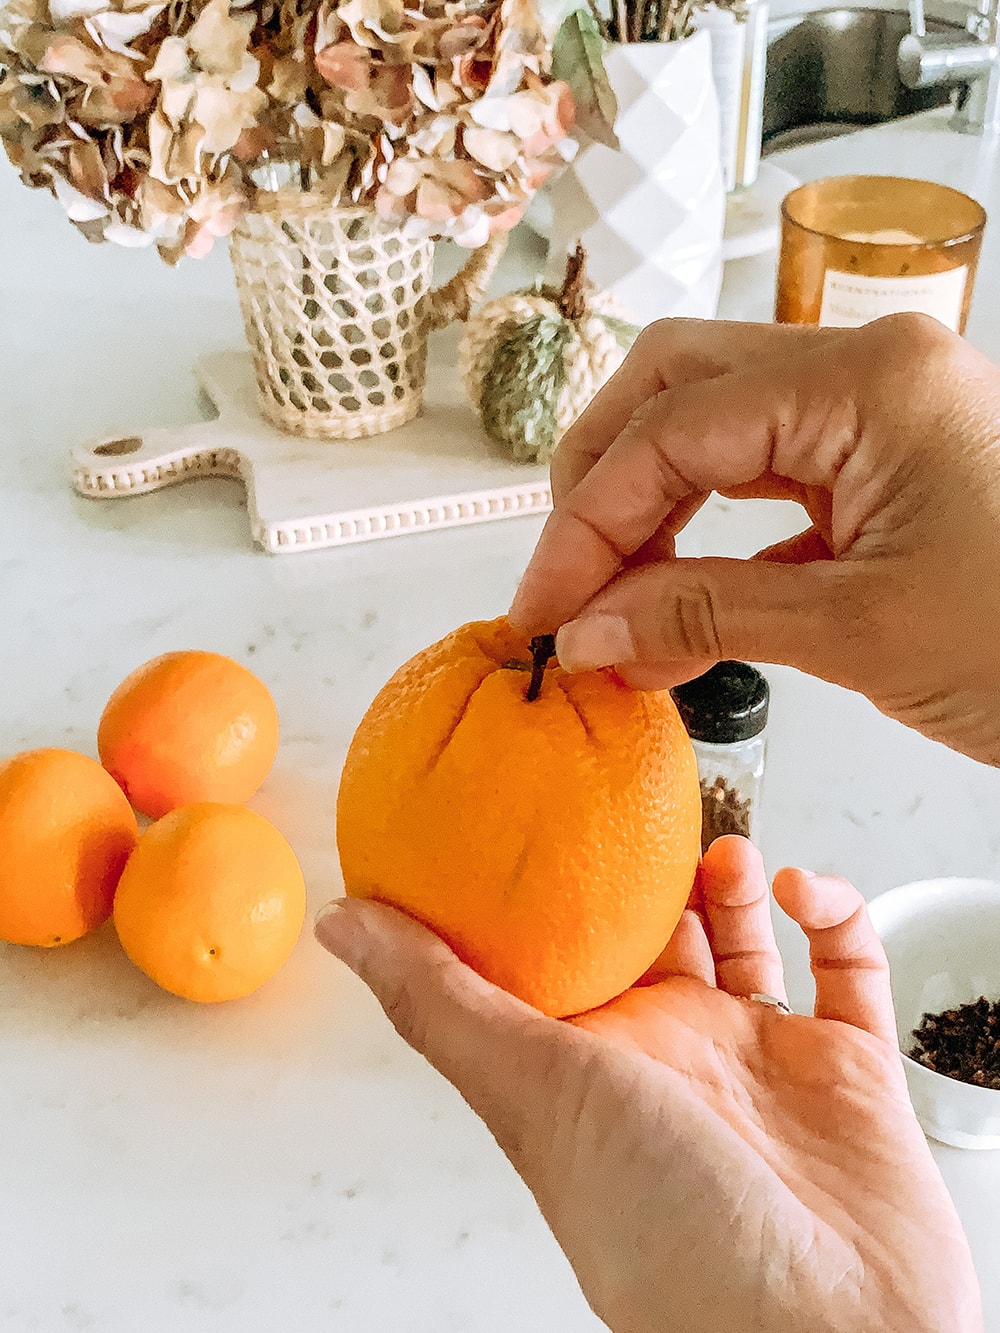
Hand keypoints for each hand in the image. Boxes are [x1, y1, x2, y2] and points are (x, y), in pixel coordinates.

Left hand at [315, 838, 981, 1332]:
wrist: (825, 1325)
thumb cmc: (666, 1232)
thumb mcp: (532, 1089)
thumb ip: (439, 1000)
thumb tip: (341, 921)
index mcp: (591, 1060)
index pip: (559, 950)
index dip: (547, 882)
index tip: (538, 802)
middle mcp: (672, 1055)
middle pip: (656, 931)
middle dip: (653, 866)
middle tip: (648, 800)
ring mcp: (761, 1059)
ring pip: (746, 935)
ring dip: (736, 876)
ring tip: (723, 844)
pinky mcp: (849, 1065)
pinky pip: (848, 964)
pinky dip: (834, 911)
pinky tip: (799, 887)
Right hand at [508, 315, 999, 765]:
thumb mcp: (859, 634)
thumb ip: (703, 618)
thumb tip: (588, 632)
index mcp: (866, 382)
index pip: (673, 431)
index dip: (585, 525)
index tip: (544, 612)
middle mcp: (865, 369)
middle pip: (676, 386)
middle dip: (602, 485)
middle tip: (568, 585)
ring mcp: (874, 411)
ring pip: (713, 426)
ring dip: (648, 509)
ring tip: (616, 605)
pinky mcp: (880, 462)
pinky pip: (762, 476)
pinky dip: (705, 535)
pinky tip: (680, 598)